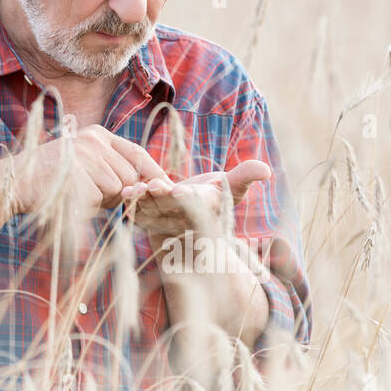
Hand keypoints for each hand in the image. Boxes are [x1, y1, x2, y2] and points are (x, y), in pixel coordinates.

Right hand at [11, 123, 168, 218]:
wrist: (14, 183)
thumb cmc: (51, 180)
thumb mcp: (85, 165)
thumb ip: (112, 169)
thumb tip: (149, 185)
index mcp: (97, 134)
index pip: (137, 153)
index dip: (154, 172)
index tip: (167, 186)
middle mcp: (94, 140)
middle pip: (131, 175)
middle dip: (119, 192)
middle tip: (91, 193)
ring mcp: (86, 156)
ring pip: (118, 188)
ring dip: (104, 200)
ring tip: (77, 192)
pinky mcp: (79, 174)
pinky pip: (100, 198)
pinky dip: (90, 205)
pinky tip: (70, 197)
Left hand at [121, 159, 271, 244]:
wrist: (188, 213)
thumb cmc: (212, 198)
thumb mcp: (231, 188)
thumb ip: (245, 177)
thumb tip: (266, 170)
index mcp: (204, 210)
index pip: (197, 206)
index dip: (189, 200)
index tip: (181, 192)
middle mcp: (183, 219)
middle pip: (171, 208)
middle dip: (162, 198)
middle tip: (154, 186)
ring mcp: (163, 221)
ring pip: (152, 211)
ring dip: (142, 201)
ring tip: (133, 188)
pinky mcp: (146, 219)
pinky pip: (137, 213)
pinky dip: (130, 204)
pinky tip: (123, 192)